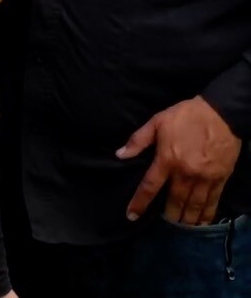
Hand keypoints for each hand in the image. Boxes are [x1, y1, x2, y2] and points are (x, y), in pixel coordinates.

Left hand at [119, 96, 242, 224]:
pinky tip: (203, 221)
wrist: (221, 113)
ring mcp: (205, 177)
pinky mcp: (220, 177)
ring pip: (195, 205)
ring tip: (182, 228)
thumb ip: (138, 140)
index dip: (139, 203)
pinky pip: (213, 200)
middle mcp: (185, 173)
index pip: (150, 186)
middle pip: (175, 201)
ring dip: (188, 219)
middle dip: (169, 215)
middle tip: (165, 223)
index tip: (131, 215)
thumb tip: (120, 154)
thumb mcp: (157, 122)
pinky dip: (208, 213)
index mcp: (167, 160)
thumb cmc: (186, 116)